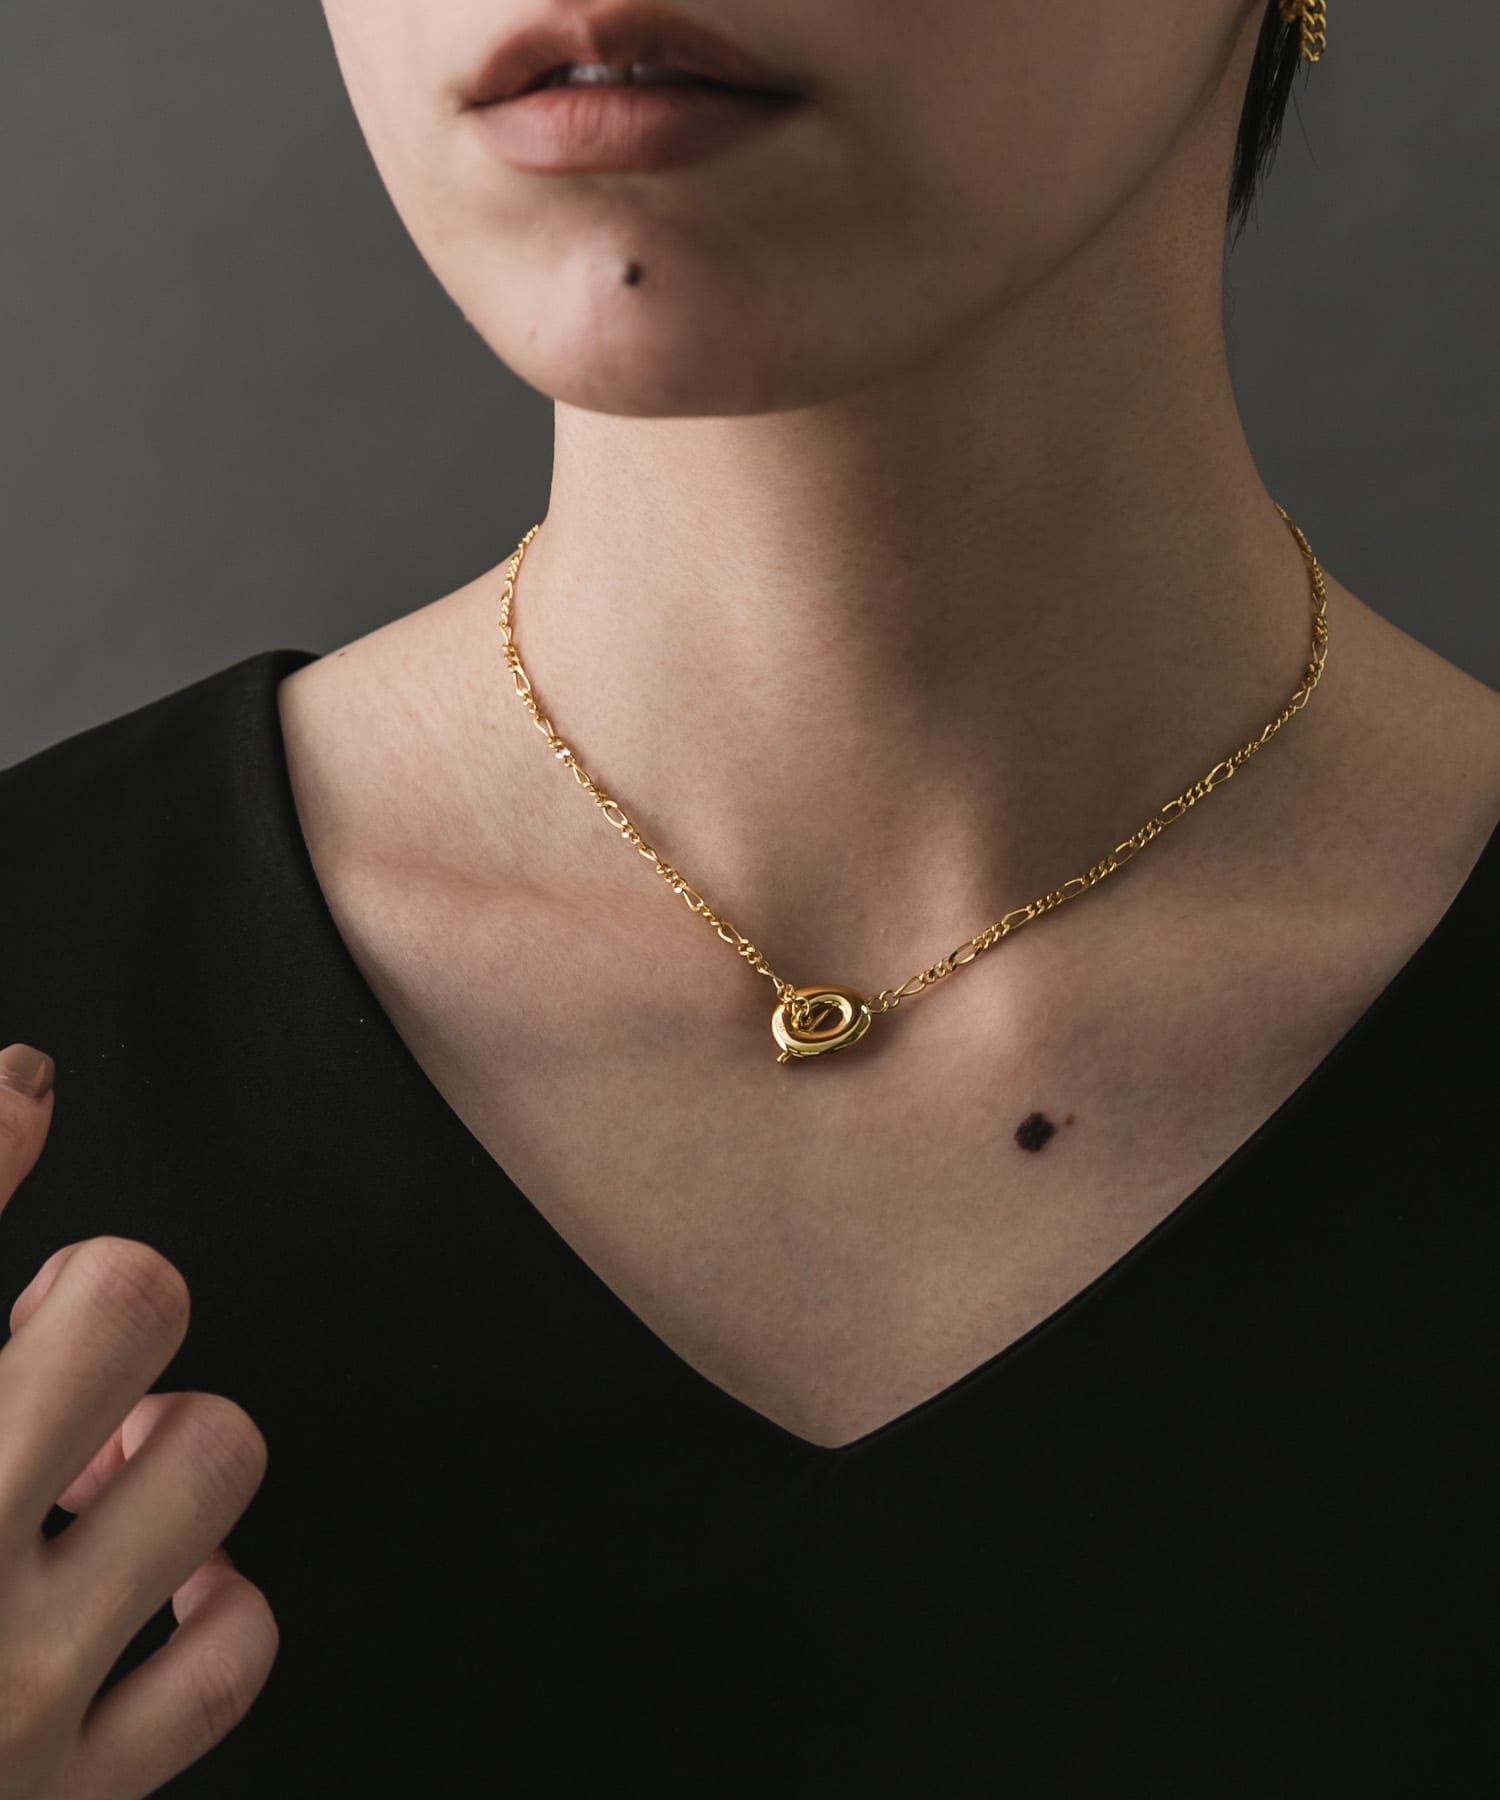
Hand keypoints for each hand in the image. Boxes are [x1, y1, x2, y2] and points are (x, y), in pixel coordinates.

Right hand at [0, 1044, 278, 1797]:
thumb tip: (7, 1106)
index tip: (25, 1095)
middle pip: (129, 1304)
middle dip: (104, 1295)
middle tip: (54, 1333)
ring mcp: (3, 1693)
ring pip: (211, 1456)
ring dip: (170, 1441)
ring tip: (99, 1462)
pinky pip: (232, 1653)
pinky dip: (213, 1605)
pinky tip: (151, 1592)